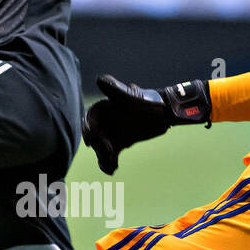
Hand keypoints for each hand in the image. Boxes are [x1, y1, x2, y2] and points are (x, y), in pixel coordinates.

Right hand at [83, 74, 210, 174]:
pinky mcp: (118, 146)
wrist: (161, 114)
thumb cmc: (145, 101)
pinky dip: (109, 164)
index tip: (92, 138)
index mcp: (101, 110)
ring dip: (103, 158)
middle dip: (98, 146)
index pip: (89, 121)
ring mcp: (109, 135)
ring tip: (111, 163)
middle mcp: (103, 124)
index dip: (88, 130)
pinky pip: (109, 158)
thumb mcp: (129, 96)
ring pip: (100, 149)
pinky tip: (113, 169)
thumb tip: (100, 80)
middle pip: (94, 138)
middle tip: (108, 151)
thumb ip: (114, 90)